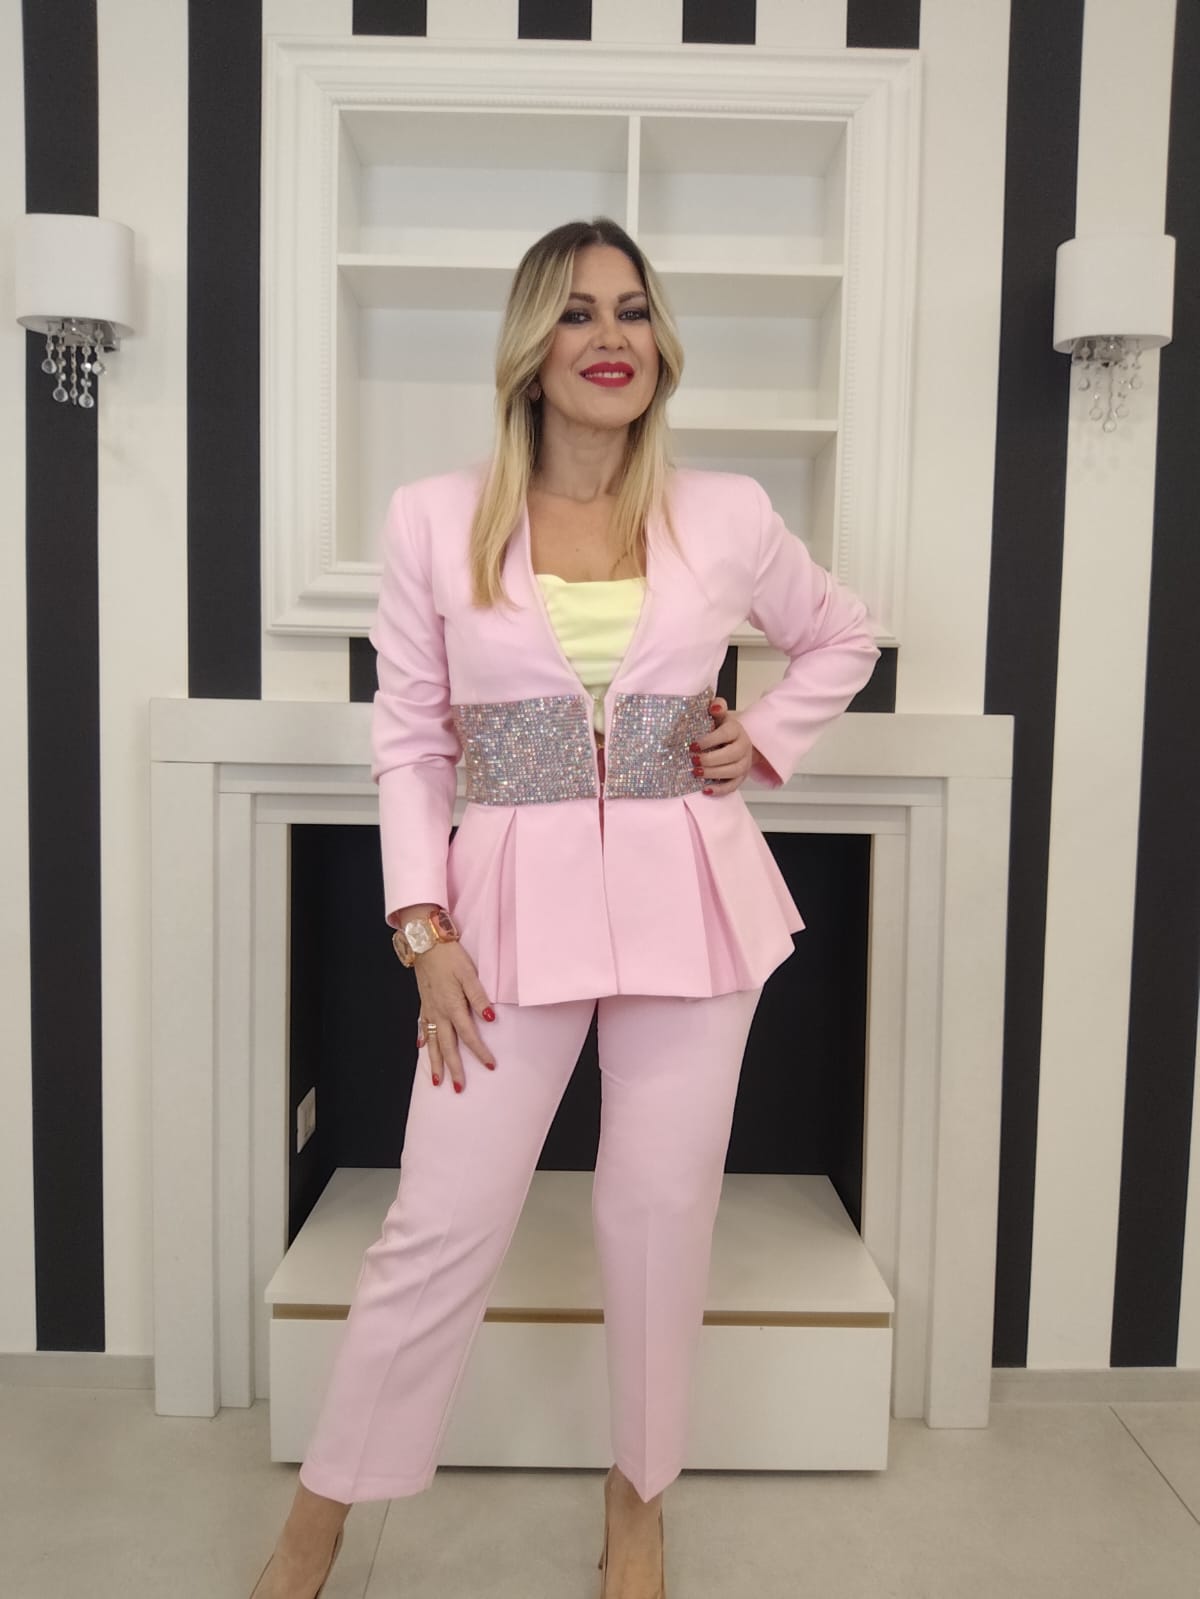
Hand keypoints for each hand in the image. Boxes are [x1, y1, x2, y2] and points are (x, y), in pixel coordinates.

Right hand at [413, 942, 496, 1092]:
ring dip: (435, 1062)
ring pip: (432, 1042)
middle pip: (447, 1046)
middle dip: (454, 1069)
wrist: (426, 942)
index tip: (490, 1066)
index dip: (480, 1052)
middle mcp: (439, 1012)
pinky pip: (423, 1026)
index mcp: (453, 1006)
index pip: (469, 1036)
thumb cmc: (450, 956)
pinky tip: (422, 1047)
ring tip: (437, 1081)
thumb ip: (479, 997)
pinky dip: (423, 1039)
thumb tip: (490, 1019)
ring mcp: (429, 1009)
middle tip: (459, 1089)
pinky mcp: (423, 1002)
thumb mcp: (469, 973)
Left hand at [689, 696, 756, 795]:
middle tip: (693, 760)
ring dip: (713, 773)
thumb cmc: (721, 728)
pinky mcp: (741, 777)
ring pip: (733, 771)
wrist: (734, 740)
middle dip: (711, 759)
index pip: (726, 734)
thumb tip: (713, 706)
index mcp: (736, 730)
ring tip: (696, 773)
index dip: (710, 740)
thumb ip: (716, 706)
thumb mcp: (719, 715)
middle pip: (732, 754)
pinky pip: (733, 786)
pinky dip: (719, 790)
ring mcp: (744, 763)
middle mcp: (744, 746)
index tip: (693, 745)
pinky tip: (705, 790)